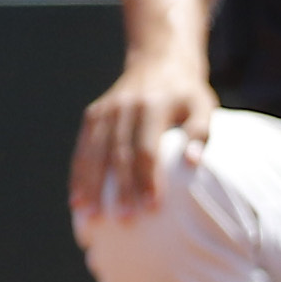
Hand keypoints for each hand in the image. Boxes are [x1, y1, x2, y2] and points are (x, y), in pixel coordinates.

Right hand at [70, 50, 214, 223]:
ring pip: (95, 153)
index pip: (146, 148)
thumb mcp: (203, 105)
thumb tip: (193, 162)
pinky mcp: (93, 115)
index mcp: (152, 105)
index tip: (152, 208)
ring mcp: (105, 110)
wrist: (158, 60)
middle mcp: (123, 107)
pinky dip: (78, 174)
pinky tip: (77, 199)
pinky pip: (83, 148)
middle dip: (120, 189)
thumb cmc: (186, 92)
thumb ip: (201, 131)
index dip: (147, 178)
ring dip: (92, 186)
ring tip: (92, 216)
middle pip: (118, 154)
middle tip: (125, 221)